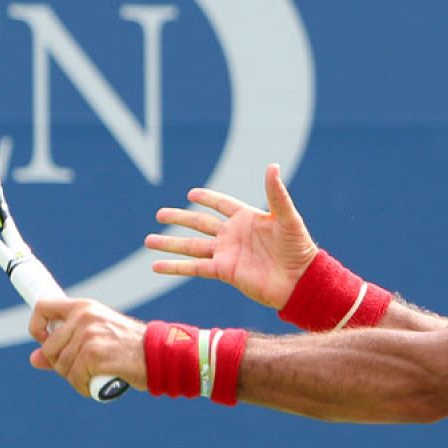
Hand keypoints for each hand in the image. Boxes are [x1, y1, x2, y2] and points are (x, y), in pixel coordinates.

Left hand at [29, 298, 147, 396]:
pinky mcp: (94, 355)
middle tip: (82, 369)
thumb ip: (64, 345)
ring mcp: (88, 335)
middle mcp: (83, 317)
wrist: (157, 353)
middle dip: (61, 365)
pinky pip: (75, 378)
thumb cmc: (127, 346)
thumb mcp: (95, 336)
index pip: (42, 307)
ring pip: (62, 366)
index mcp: (83, 307)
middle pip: (49, 348)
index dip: (36, 328)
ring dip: (75, 378)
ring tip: (94, 376)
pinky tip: (97, 384)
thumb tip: (33, 359)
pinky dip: (84, 387)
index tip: (45, 342)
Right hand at [145, 163, 318, 309]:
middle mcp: (233, 235)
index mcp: (247, 218)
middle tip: (159, 214)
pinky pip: (194, 268)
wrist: (300, 282)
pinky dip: (175, 267)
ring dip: (170, 243)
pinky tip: (156, 265)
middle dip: (179, 218)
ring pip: (191, 246)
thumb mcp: (287, 218)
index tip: (190, 193)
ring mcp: (226, 254)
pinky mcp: (224, 272)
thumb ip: (276, 194)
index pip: (222, 204)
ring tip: (148, 240)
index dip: (207, 198)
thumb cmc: (299, 248)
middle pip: (200, 223)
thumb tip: (271, 165)